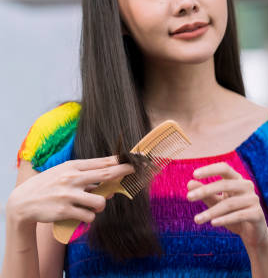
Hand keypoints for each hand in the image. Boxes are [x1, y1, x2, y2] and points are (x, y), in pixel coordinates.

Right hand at [6, 156, 134, 227]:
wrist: (23, 201)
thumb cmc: (49, 185)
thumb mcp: (64, 172)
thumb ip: (86, 174)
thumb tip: (110, 181)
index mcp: (73, 167)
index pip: (101, 162)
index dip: (120, 162)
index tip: (133, 161)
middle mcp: (72, 178)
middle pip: (106, 174)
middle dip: (123, 173)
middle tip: (133, 171)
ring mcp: (69, 195)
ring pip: (100, 202)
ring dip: (101, 206)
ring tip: (91, 206)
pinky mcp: (65, 211)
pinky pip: (89, 216)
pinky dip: (89, 217)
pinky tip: (81, 214)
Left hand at [187, 162, 267, 248]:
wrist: (253, 234)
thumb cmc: (233, 215)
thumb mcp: (218, 204)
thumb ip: (206, 195)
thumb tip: (190, 183)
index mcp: (238, 180)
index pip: (224, 168)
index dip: (210, 170)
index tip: (194, 174)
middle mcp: (247, 186)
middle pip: (225, 184)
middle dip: (206, 190)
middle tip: (188, 197)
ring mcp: (253, 200)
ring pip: (229, 203)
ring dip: (211, 211)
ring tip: (196, 220)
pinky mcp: (257, 214)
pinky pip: (239, 215)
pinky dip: (225, 219)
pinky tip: (212, 223)